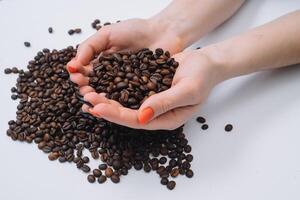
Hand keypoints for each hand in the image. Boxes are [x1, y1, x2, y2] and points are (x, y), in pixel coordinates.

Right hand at [67, 18, 183, 94]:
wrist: (163, 32)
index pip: (85, 74)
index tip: (76, 76)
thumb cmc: (136, 30)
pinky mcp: (139, 93)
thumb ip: (89, 47)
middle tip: (85, 91)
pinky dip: (119, 105)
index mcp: (101, 65)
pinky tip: (112, 107)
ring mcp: (125, 87)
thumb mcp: (107, 34)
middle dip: (87, 90)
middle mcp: (111, 77)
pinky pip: (128, 101)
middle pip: (95, 88)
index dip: (79, 76)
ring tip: (94, 101)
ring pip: (110, 97)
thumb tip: (71, 65)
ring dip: (100, 101)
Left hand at [83, 50, 224, 129]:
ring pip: (124, 103)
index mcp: (166, 119)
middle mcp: (155, 113)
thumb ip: (166, 103)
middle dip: (105, 107)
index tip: (96, 108)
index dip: (116, 115)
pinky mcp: (147, 89)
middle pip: (126, 114)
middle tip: (86, 98)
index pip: (136, 121)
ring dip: (106, 98)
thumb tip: (142, 116)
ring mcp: (150, 101)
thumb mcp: (188, 90)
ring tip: (87, 91)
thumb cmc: (203, 77)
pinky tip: (100, 82)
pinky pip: (128, 90)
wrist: (206, 62)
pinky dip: (114, 86)